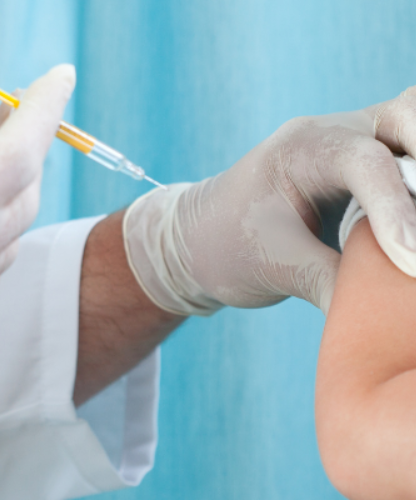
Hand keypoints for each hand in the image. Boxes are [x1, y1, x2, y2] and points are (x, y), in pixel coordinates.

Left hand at [124, 95, 415, 314]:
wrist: (202, 240)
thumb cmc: (228, 248)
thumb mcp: (277, 269)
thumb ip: (337, 284)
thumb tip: (390, 310)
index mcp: (298, 149)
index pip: (364, 164)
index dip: (398, 212)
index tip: (412, 263)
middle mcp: (328, 134)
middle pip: (405, 116)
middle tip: (415, 233)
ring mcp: (346, 144)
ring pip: (410, 125)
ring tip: (414, 226)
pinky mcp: (357, 167)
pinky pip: (404, 153)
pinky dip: (415, 177)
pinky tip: (409, 220)